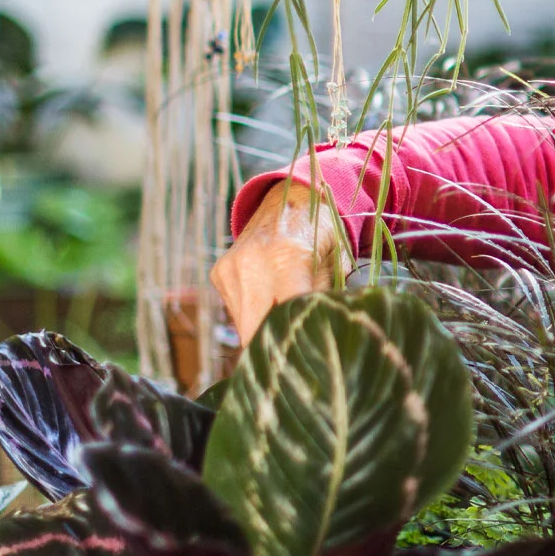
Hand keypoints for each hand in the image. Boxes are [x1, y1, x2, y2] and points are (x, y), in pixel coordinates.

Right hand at [210, 181, 346, 344]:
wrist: (291, 198)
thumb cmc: (322, 233)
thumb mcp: (336, 264)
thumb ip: (324, 300)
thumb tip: (324, 337)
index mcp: (286, 259)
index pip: (285, 317)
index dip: (296, 341)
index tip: (309, 357)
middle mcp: (250, 264)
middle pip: (256, 331)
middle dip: (274, 346)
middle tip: (296, 355)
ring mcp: (229, 268)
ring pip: (244, 325)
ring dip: (263, 330)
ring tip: (287, 322)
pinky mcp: (219, 273)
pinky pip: (236, 310)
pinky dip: (254, 314)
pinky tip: (271, 301)